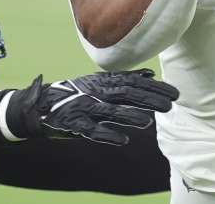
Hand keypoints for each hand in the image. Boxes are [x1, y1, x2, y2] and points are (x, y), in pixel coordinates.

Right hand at [8, 69, 178, 145]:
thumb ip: (123, 79)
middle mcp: (96, 92)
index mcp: (103, 82)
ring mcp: (85, 107)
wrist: (41, 104)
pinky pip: (92, 130)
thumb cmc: (76, 93)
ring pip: (110, 111)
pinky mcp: (74, 123)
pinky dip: (107, 134)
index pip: (132, 82)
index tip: (173, 93)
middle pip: (126, 94)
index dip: (154, 88)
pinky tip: (122, 140)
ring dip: (129, 116)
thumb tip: (150, 74)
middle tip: (170, 104)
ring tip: (148, 122)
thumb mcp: (99, 82)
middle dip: (148, 99)